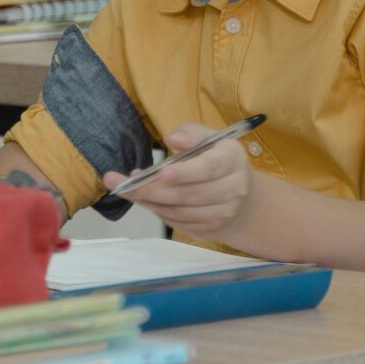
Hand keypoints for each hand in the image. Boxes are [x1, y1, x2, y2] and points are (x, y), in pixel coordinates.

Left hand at [103, 122, 253, 244]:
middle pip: (189, 194)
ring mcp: (224, 213)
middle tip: (124, 185)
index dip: (185, 172)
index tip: (161, 172)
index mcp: (232, 159)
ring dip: (151, 202)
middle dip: (153, 190)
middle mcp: (234, 188)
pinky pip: (179, 223)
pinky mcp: (211, 229)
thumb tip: (173, 138)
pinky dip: (158, 212)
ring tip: (128, 191)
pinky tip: (146, 201)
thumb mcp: (208, 139)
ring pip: (181, 211)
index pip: (209, 167)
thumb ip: (190, 134)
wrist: (240, 196)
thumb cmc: (216, 159)